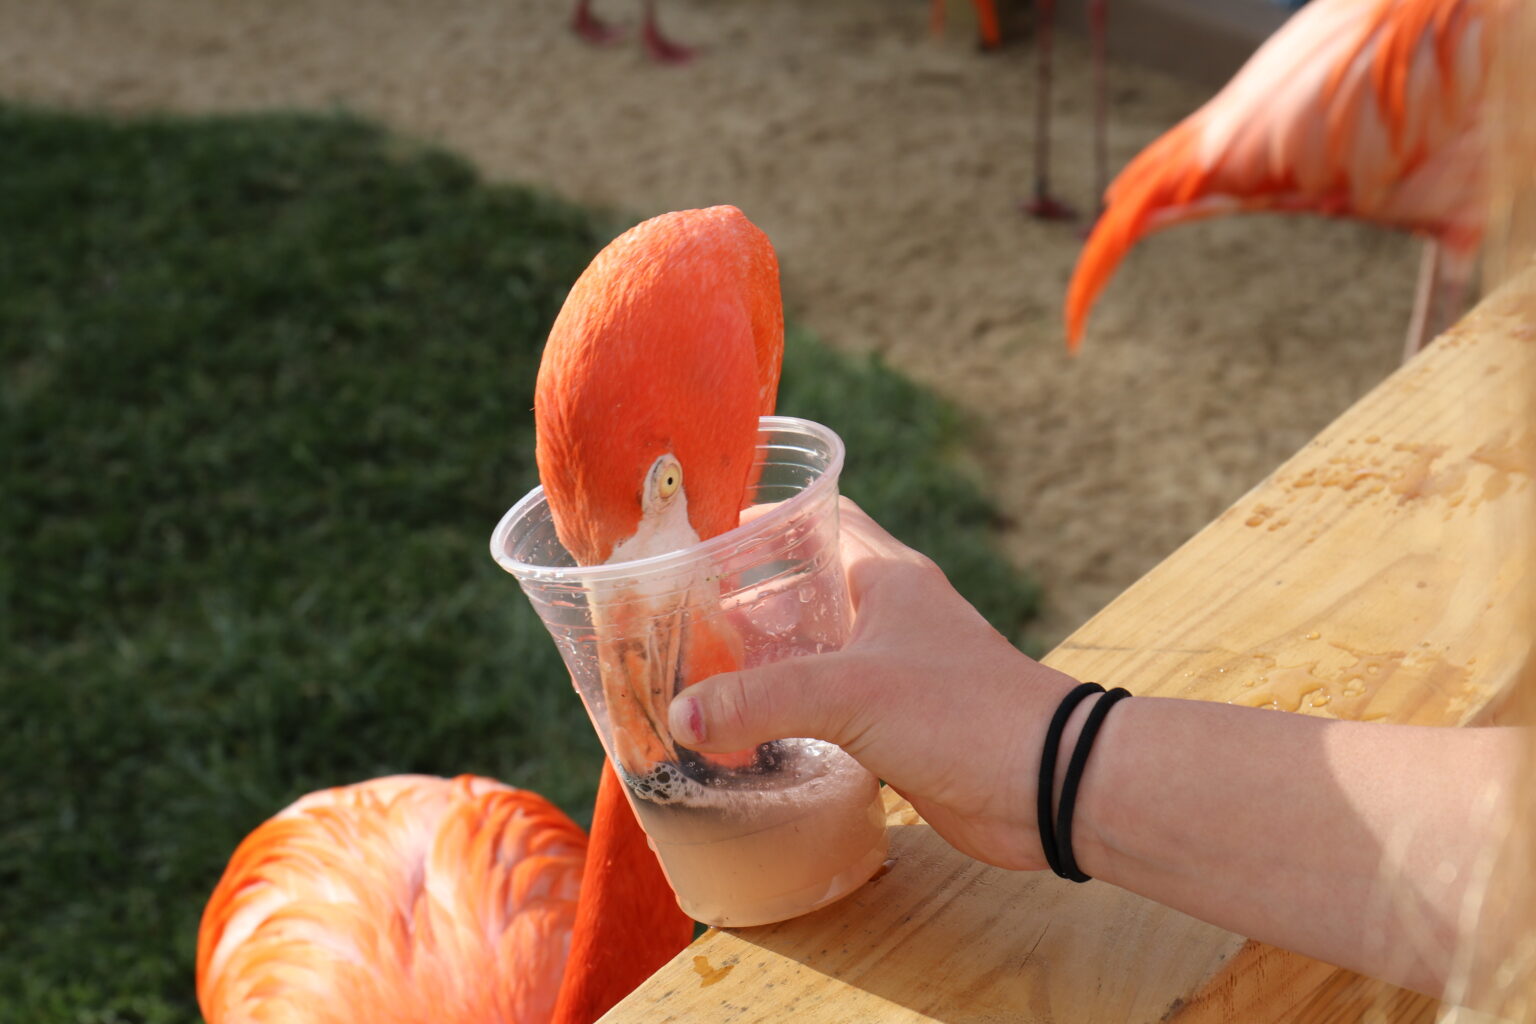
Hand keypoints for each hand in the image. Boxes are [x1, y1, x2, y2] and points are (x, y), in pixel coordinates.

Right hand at [668, 499, 1078, 869]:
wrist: (1047, 784)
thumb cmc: (964, 713)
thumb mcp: (850, 693)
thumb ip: (760, 700)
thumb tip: (680, 716)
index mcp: (888, 577)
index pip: (822, 520)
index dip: (767, 518)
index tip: (708, 529)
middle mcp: (892, 615)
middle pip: (810, 586)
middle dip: (752, 594)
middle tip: (686, 608)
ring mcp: (897, 671)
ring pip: (819, 650)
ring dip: (770, 658)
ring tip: (702, 669)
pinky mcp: (899, 726)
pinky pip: (831, 707)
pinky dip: (792, 712)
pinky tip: (750, 731)